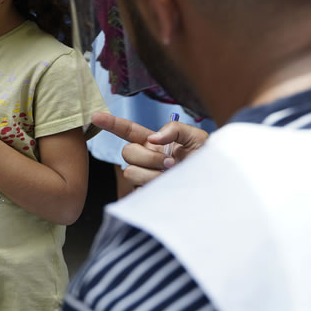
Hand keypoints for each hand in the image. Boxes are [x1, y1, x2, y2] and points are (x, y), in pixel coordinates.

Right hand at [92, 112, 209, 187]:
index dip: (111, 123)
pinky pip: (137, 188)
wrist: (215, 183)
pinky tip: (167, 186)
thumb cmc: (207, 159)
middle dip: (148, 157)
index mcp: (154, 142)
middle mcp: (146, 159)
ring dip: (151, 173)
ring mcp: (145, 177)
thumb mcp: (195, 136)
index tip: (95, 116)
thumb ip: (174, 129)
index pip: (128, 131)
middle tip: (170, 162)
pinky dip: (152, 185)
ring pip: (130, 171)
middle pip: (127, 153)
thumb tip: (152, 139)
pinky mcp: (145, 194)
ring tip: (171, 175)